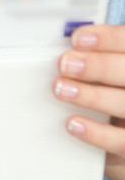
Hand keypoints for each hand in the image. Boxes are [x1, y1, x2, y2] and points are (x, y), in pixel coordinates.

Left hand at [54, 24, 124, 179]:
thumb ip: (99, 57)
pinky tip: (72, 123)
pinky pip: (121, 141)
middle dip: (98, 66)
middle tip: (65, 63)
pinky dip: (96, 133)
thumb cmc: (115, 93)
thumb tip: (67, 47)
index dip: (109, 38)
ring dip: (92, 96)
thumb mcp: (110, 73)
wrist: (123, 137)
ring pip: (124, 105)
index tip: (78, 38)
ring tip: (61, 89)